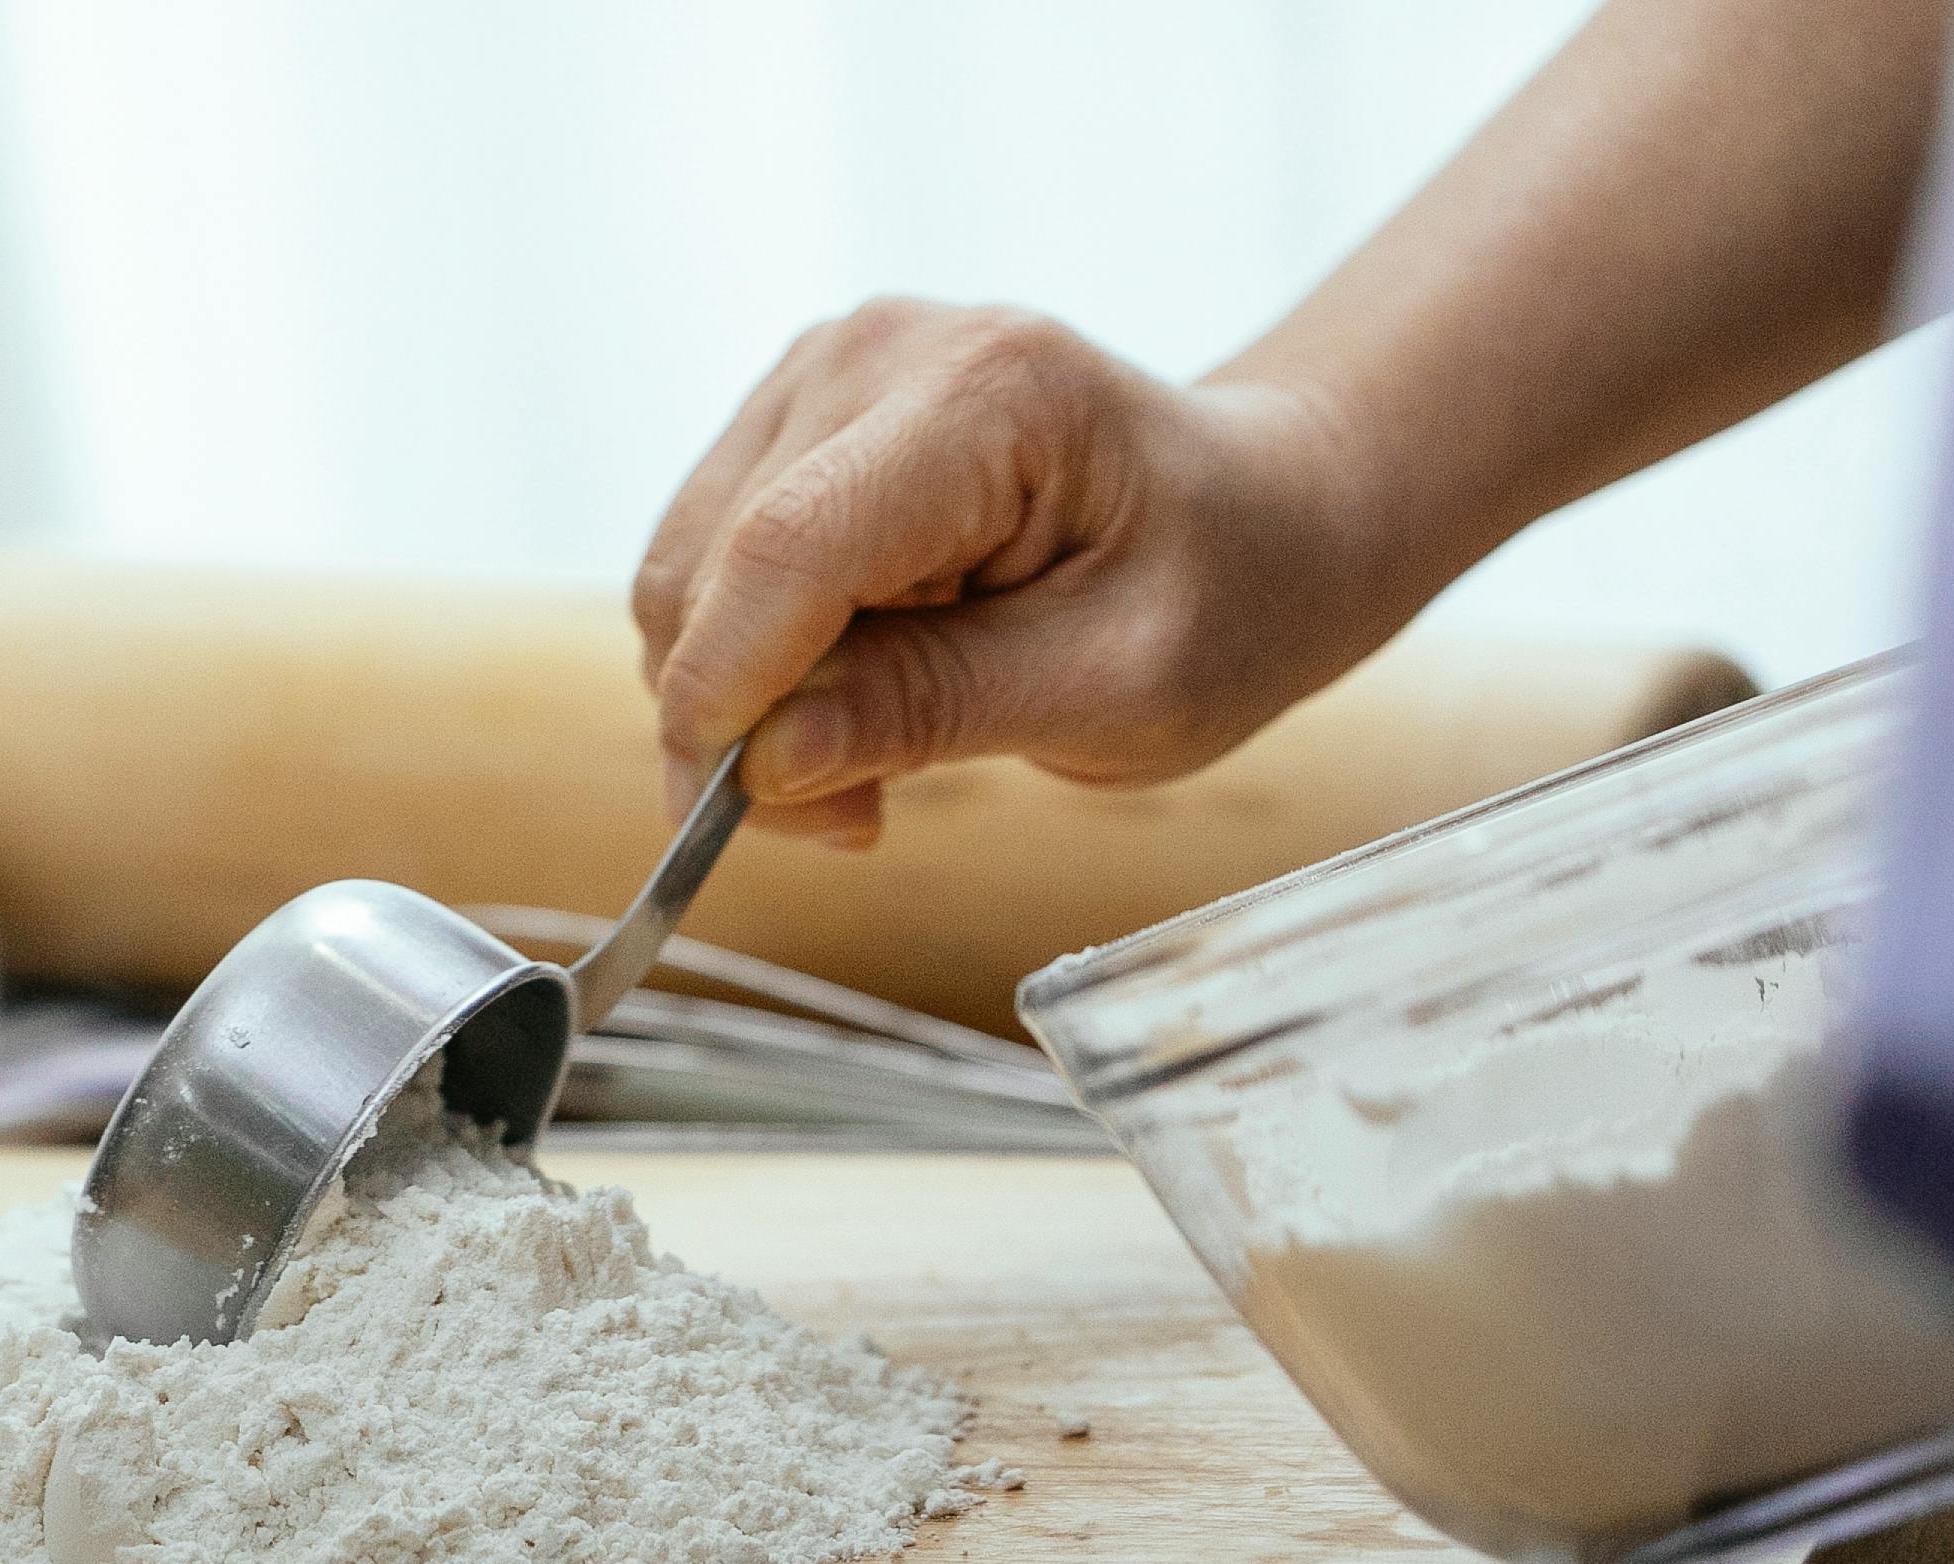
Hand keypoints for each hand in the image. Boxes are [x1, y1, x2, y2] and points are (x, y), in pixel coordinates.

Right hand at [633, 298, 1395, 847]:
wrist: (1265, 510)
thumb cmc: (1229, 591)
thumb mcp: (1120, 688)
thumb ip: (935, 710)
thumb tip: (761, 764)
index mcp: (987, 390)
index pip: (789, 546)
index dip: (728, 695)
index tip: (730, 823)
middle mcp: (881, 350)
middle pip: (714, 562)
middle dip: (739, 722)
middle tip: (849, 820)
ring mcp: (826, 370)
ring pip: (688, 569)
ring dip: (742, 698)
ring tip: (869, 763)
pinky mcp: (796, 413)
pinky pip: (710, 561)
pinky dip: (753, 656)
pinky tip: (856, 692)